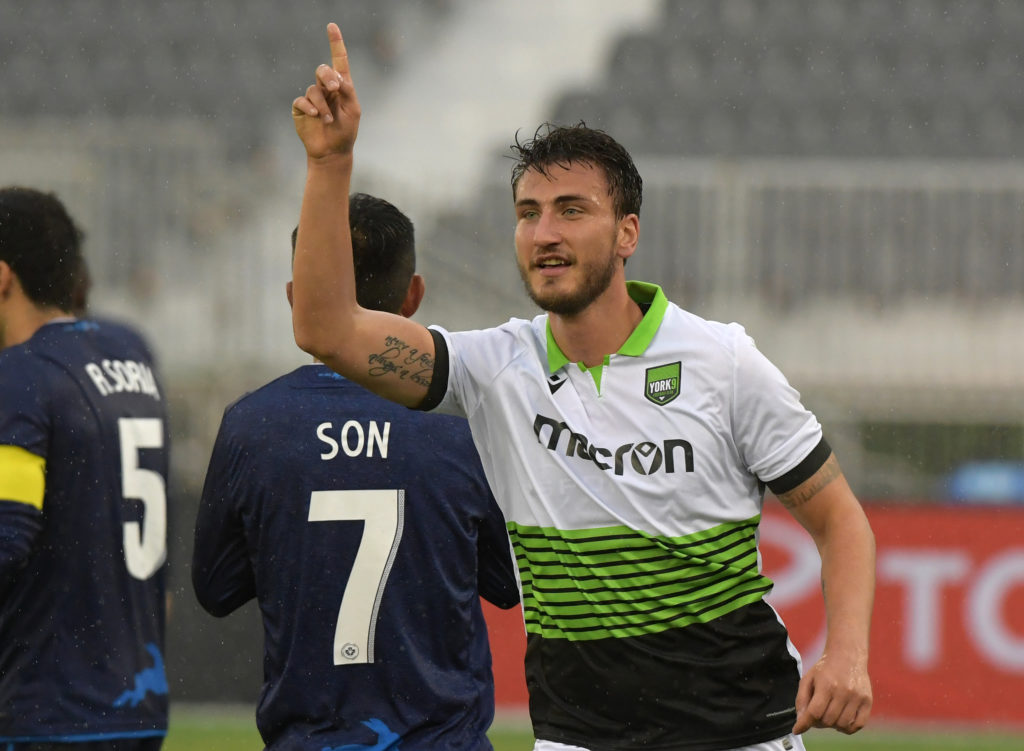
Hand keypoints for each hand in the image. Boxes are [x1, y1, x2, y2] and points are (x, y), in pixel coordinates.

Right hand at [292, 22, 360, 159]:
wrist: (332, 152)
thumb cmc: (346, 132)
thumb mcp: (353, 110)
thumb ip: (348, 91)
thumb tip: (337, 76)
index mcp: (341, 87)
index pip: (338, 61)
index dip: (335, 43)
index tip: (332, 26)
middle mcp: (326, 89)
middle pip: (322, 70)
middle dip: (328, 76)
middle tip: (335, 87)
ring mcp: (312, 98)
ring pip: (314, 90)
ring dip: (323, 105)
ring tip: (328, 119)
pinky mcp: (300, 108)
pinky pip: (302, 101)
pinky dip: (310, 108)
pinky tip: (316, 117)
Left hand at [792, 649, 871, 734]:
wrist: (847, 655)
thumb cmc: (825, 669)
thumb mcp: (808, 678)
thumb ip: (802, 699)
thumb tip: (800, 721)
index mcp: (826, 684)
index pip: (814, 712)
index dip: (804, 723)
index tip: (797, 729)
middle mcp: (844, 691)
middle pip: (827, 720)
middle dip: (818, 722)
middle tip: (816, 715)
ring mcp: (857, 697)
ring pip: (842, 725)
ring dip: (832, 725)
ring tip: (829, 715)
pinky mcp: (868, 701)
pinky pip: (858, 725)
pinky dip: (848, 728)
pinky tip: (841, 720)